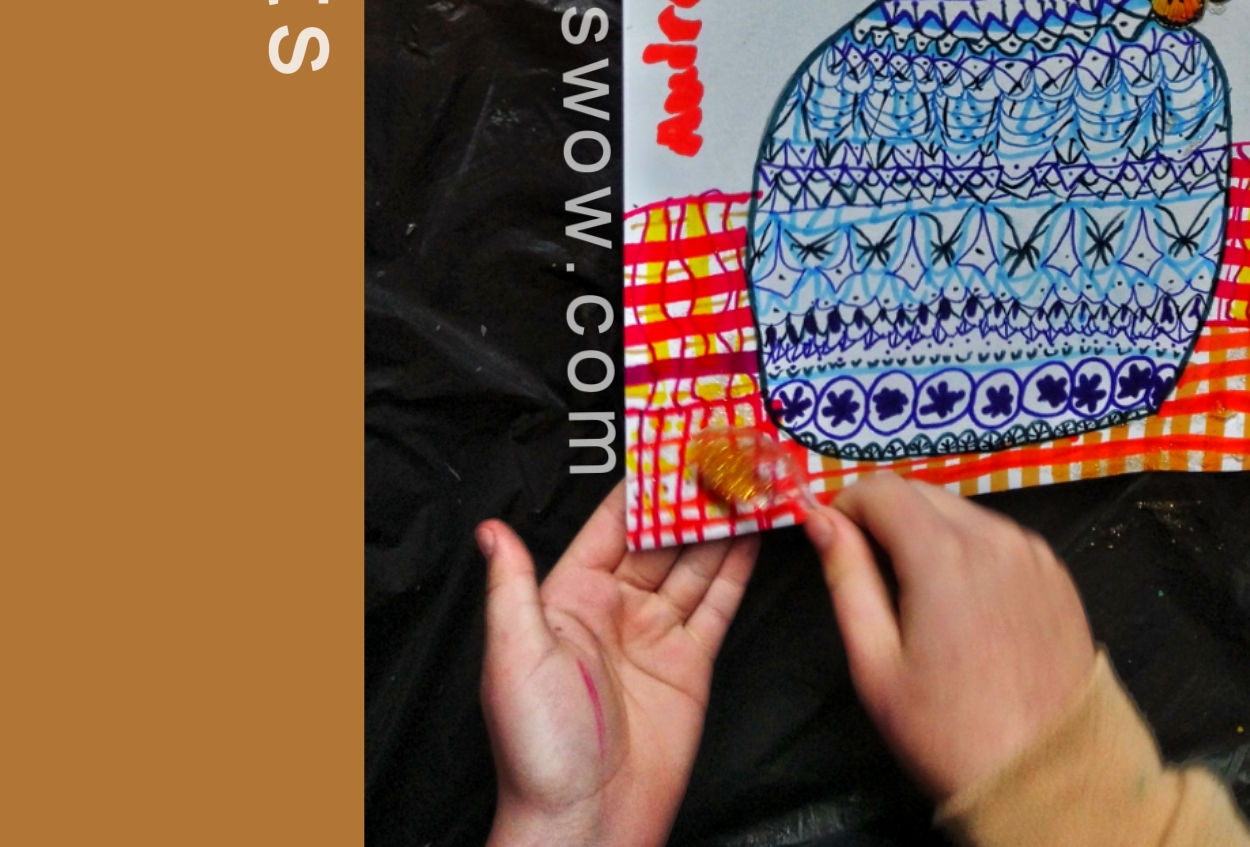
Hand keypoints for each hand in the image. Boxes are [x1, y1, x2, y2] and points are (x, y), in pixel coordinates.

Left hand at [477, 482, 757, 846]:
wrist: (586, 822)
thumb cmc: (540, 745)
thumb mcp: (515, 655)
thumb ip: (512, 585)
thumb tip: (490, 528)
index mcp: (571, 598)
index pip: (614, 524)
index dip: (646, 483)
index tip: (675, 441)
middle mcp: (616, 608)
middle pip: (662, 536)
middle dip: (694, 494)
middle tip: (730, 449)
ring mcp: (656, 634)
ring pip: (696, 561)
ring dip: (724, 521)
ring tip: (753, 476)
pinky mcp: (691, 662)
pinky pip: (718, 601)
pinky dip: (742, 565)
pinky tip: (759, 530)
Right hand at [805, 474, 1094, 802]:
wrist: (1045, 773)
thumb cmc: (948, 731)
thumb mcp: (876, 664)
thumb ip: (847, 578)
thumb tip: (822, 521)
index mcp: (943, 553)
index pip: (882, 489)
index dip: (847, 504)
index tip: (834, 537)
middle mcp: (993, 535)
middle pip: (923, 494)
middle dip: (887, 518)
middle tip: (872, 574)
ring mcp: (1031, 550)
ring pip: (963, 514)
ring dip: (931, 534)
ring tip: (921, 599)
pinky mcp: (1055, 570)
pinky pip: (1000, 539)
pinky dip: (973, 552)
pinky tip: (967, 607)